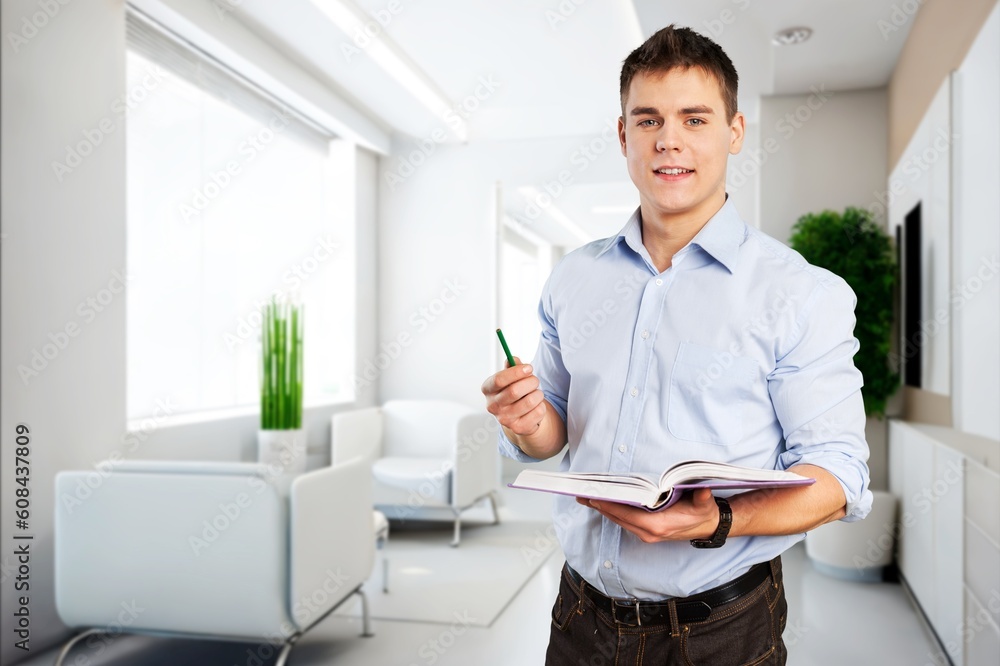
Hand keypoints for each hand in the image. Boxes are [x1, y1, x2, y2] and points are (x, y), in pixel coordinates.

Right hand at [481, 357, 546, 435]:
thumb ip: (513, 366)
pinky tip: (536, 406)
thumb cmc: (514, 391)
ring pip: (529, 401)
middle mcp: (493, 406)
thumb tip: (514, 359)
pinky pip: (538, 412)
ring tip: (536, 393)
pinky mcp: (518, 428)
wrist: (519, 416)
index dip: (516, 372)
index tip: (529, 368)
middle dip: (530, 382)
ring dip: (538, 394)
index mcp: (488, 389)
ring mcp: (504, 419)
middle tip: (535, 380)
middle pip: (514, 391)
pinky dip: (541, 406)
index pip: (499, 380)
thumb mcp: (511, 377)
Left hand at [576, 488, 719, 542]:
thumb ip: (702, 498)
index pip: (627, 514)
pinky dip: (612, 511)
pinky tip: (603, 502)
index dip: (609, 506)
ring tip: (586, 496)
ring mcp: (646, 534)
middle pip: (618, 518)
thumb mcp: (704, 504)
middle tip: (581, 493)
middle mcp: (648, 532)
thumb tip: (703, 491)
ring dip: (603, 509)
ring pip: (619, 520)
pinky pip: (624, 521)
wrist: (708, 526)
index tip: (593, 497)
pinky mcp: (645, 531)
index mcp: (658, 525)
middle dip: (599, 506)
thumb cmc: (703, 513)